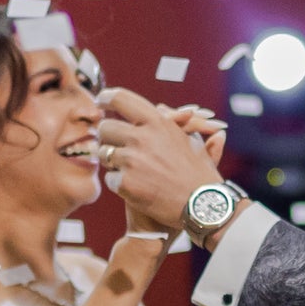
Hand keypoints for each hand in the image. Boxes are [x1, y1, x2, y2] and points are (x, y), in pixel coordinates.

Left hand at [95, 92, 226, 237]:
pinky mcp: (126, 183)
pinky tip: (135, 188)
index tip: (101, 101)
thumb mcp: (193, 142)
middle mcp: (142, 137)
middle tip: (115, 145)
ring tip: (130, 170)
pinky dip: (119, 184)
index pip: (121, 99)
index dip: (106, 98)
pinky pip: (109, 178)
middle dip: (107, 137)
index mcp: (158, 122)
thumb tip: (163, 109)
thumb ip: (176, 123)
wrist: (203, 207)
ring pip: (104, 153)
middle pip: (105, 127)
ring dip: (113, 161)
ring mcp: (132, 161)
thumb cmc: (200, 175)